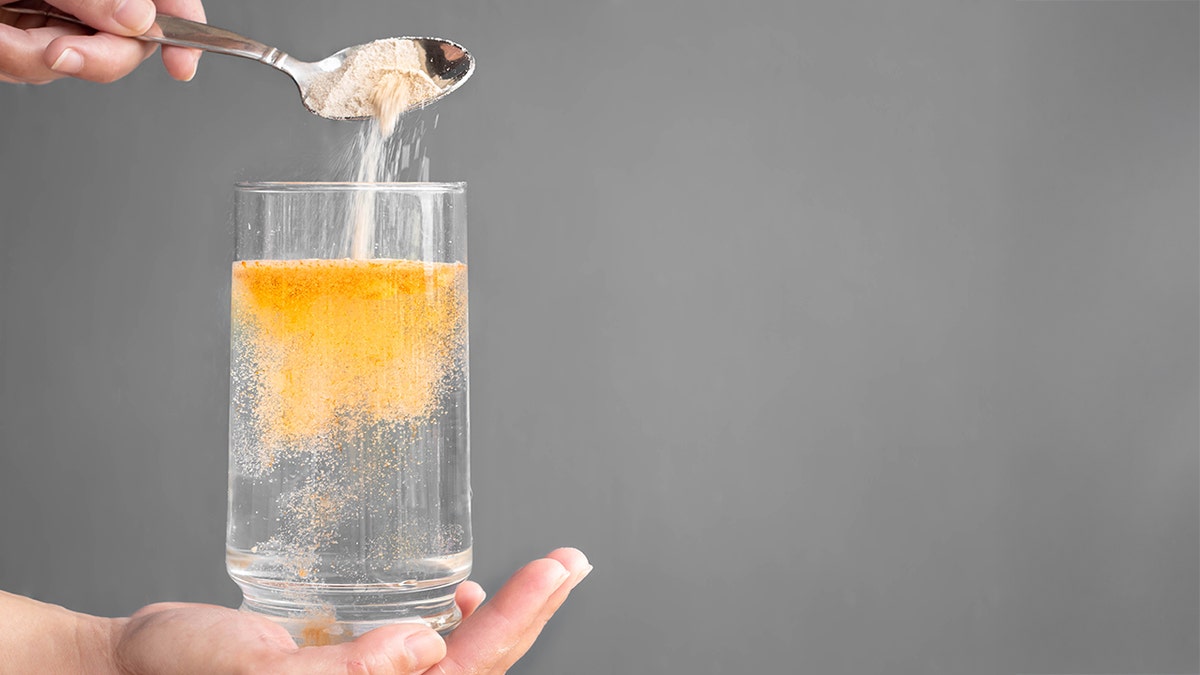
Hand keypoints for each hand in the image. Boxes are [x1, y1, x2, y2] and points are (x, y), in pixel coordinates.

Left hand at [0, 0, 204, 83]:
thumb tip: (140, 18)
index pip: (164, 5)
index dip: (184, 33)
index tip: (182, 64)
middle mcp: (83, 5)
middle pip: (127, 45)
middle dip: (95, 57)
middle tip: (60, 52)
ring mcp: (52, 25)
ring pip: (75, 65)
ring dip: (31, 57)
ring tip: (1, 34)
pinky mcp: (21, 48)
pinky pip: (30, 70)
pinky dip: (10, 59)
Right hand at [109, 548, 591, 674]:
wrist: (135, 667)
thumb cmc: (183, 674)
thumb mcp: (257, 672)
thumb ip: (341, 672)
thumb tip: (421, 650)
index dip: (516, 625)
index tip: (555, 571)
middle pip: (478, 670)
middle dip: (529, 614)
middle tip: (569, 561)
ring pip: (461, 664)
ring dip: (504, 620)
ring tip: (539, 577)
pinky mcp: (357, 670)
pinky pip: (428, 657)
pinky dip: (457, 626)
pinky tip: (457, 601)